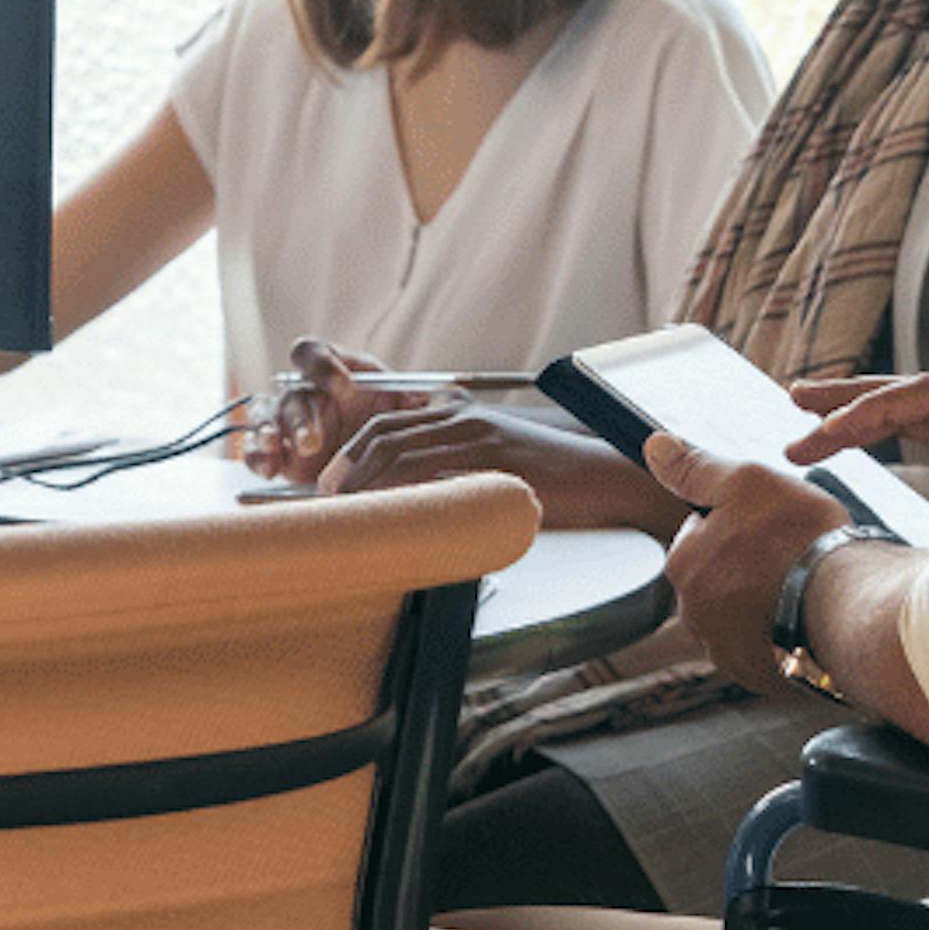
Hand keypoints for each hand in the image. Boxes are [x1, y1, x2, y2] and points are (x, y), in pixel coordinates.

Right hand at [239, 339, 393, 479]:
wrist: (378, 456)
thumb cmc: (387, 419)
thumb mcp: (402, 404)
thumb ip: (406, 398)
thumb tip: (420, 401)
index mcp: (328, 370)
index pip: (310, 353)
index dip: (321, 365)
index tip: (344, 387)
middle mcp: (302, 392)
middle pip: (290, 395)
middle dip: (300, 418)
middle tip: (313, 441)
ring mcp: (284, 424)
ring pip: (264, 418)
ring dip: (268, 432)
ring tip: (275, 446)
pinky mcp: (277, 454)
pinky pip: (255, 451)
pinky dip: (257, 458)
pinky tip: (269, 468)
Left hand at [321, 403, 677, 529]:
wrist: (602, 479)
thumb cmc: (552, 483)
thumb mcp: (497, 466)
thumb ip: (458, 471)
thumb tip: (419, 503)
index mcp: (460, 414)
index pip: (388, 425)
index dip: (353, 454)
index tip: (332, 485)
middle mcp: (463, 416)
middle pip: (384, 435)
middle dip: (348, 469)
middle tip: (326, 502)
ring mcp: (476, 435)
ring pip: (400, 452)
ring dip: (366, 483)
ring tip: (346, 512)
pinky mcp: (491, 459)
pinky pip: (432, 473)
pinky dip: (401, 493)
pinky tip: (388, 515)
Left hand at [642, 431, 851, 691]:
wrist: (848, 606)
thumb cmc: (801, 540)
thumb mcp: (747, 482)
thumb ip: (696, 469)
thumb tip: (654, 447)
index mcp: (683, 565)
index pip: (699, 535)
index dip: (736, 524)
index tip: (768, 525)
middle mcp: (693, 615)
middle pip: (717, 580)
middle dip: (746, 568)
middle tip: (791, 556)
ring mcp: (725, 651)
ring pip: (740, 618)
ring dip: (764, 606)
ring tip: (804, 590)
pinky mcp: (759, 677)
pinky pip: (765, 652)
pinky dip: (782, 638)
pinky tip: (808, 621)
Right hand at [789, 372, 928, 511]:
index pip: (920, 397)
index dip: (870, 409)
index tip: (826, 430)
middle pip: (908, 394)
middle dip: (850, 397)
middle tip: (795, 399)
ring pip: (908, 413)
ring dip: (857, 415)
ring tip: (805, 420)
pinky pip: (920, 434)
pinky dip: (881, 434)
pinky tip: (852, 440)